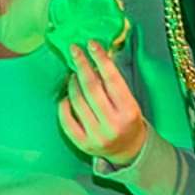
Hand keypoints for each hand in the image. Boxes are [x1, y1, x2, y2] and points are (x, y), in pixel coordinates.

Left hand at [58, 41, 148, 166]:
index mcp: (129, 111)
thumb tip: (95, 56)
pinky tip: (67, 96)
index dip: (101, 59)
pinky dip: (64, 104)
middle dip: (81, 65)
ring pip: (77, 101)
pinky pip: (66, 119)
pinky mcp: (82, 143)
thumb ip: (114, 83)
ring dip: (72, 83)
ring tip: (73, 73)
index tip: (92, 44)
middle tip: (74, 50)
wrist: (129, 150)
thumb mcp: (129, 101)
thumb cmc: (128, 120)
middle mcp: (112, 124)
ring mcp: (96, 135)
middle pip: (91, 88)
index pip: (112, 80)